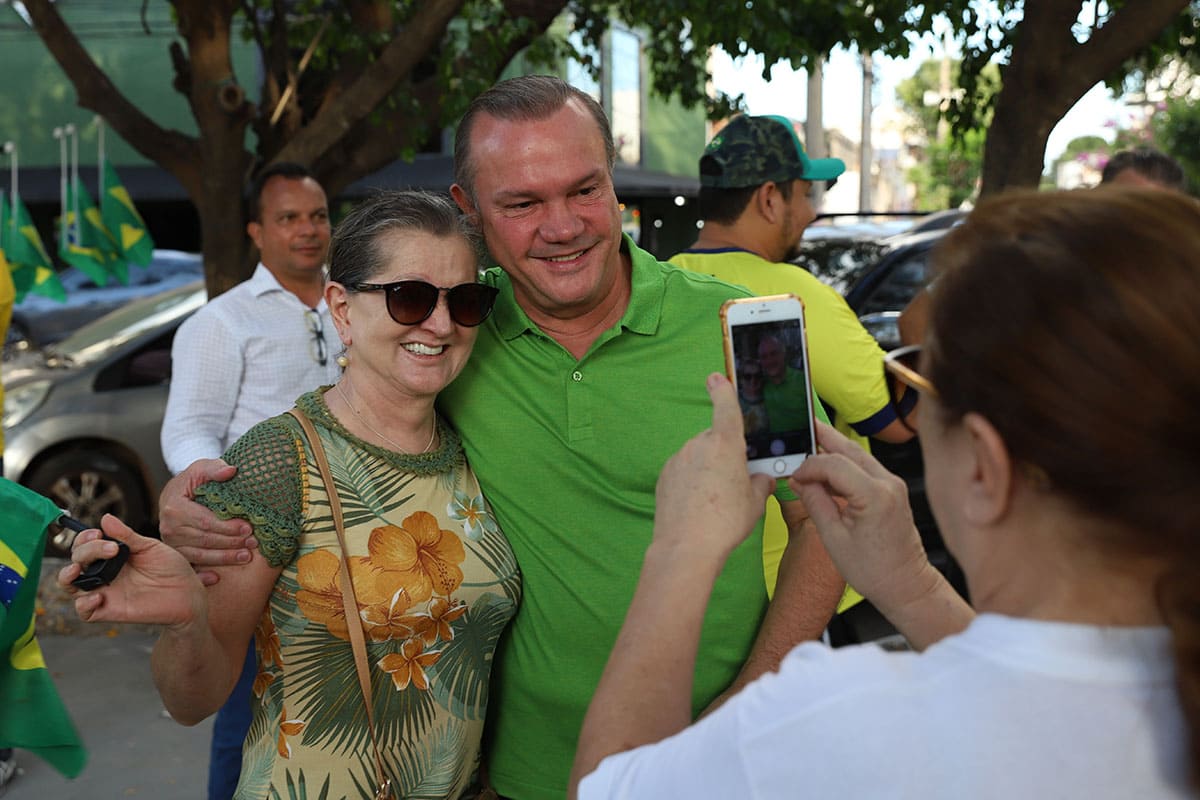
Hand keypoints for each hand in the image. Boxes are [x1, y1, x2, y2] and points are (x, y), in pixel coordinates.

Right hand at [57, 514, 206, 627]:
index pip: (85, 545)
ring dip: (67, 576)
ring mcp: (104, 591)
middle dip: (85, 551)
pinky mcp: (109, 610)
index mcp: (111, 556)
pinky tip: (99, 595)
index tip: (98, 534)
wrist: (188, 593)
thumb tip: (105, 518)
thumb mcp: (150, 547)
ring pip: (70, 586)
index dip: (84, 539)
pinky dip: (84, 603)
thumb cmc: (171, 568)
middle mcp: (103, 573)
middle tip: (110, 548)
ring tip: (78, 570)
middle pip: (76, 561)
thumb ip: (127, 536)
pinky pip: (83, 611)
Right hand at [160, 459, 254, 577]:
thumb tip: (231, 471)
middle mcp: (169, 528)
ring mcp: (171, 543)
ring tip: (246, 556)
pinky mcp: (175, 554)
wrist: (178, 495)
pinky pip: (189, 567)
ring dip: (224, 558)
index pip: (204, 521)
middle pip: (204, 540)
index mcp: (174, 507)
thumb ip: (215, 469)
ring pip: (200, 555)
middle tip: (253, 544)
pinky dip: (202, 576)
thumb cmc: (193, 482)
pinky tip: (217, 579)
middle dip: (231, 543)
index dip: (227, 526)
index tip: (248, 527)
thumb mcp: (202, 469)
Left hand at [652, 373, 775, 559]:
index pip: (726, 408)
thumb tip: (762, 479)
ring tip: (715, 501)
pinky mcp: (665, 475)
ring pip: (699, 457)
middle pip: (716, 441)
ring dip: (707, 470)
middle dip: (725, 455)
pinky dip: (691, 482)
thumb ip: (761, 483)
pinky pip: (683, 471)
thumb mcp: (755, 503)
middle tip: (735, 483)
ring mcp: (678, 459)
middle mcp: (699, 446)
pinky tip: (697, 504)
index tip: (715, 378)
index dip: (723, 390)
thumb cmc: (725, 523)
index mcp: (726, 445)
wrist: (686, 546)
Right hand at [787, 421, 929, 607]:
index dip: (809, 465)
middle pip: (849, 449)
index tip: (794, 475)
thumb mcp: (833, 539)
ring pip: (859, 455)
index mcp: (874, 496)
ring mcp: (893, 485)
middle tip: (803, 425)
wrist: (905, 584)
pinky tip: (829, 467)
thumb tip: (800, 481)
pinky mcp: (892, 490)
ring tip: (812, 440)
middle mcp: (888, 484)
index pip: (834, 464)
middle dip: (824, 437)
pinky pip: (865, 467)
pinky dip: (845, 463)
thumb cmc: (874, 570)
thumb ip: (815, 503)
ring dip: (834, 448)